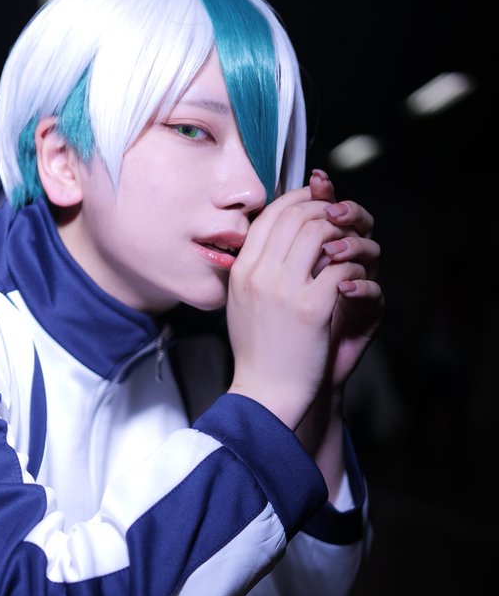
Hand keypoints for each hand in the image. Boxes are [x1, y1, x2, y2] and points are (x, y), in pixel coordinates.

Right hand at [225, 176, 372, 428]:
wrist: (265, 394)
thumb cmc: (258, 351)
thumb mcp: (243, 302)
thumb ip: (256, 267)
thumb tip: (277, 233)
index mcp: (242, 270)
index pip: (271, 214)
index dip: (300, 201)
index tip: (318, 203)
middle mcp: (259, 275)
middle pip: (298, 217)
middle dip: (326, 212)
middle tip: (342, 222)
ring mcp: (284, 290)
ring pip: (322, 234)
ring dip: (343, 237)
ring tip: (349, 253)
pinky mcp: (311, 309)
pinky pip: (341, 269)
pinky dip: (353, 271)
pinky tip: (353, 284)